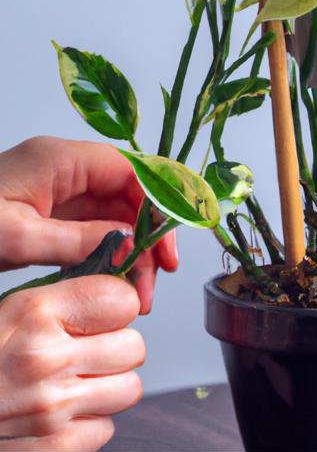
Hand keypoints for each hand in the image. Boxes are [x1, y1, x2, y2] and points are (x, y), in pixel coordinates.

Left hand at [0, 136, 178, 313]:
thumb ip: (77, 238)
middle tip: (156, 277)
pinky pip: (97, 230)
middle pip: (128, 197)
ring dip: (133, 252)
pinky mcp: (56, 212)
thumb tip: (127, 241)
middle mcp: (68, 171)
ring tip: (138, 291)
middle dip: (147, 237)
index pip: (129, 170)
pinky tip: (116, 280)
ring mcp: (62, 192)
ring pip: (116, 216)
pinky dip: (112, 254)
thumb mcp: (16, 236)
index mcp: (60, 160)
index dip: (156, 203)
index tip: (165, 242)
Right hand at [0, 276, 143, 450]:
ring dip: (109, 385)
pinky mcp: (56, 448)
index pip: (124, 300)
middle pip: (134, 346)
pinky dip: (90, 421)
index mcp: (36, 313)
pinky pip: (106, 428)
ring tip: (77, 382)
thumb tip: (122, 291)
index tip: (107, 313)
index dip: (119, 306)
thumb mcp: (13, 310)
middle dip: (116, 347)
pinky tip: (60, 414)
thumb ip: (66, 298)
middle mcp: (46, 358)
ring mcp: (52, 408)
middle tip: (88, 351)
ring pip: (130, 387)